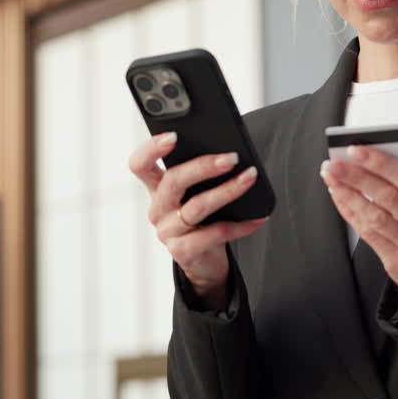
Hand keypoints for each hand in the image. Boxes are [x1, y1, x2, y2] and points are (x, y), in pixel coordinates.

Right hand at [128, 132, 267, 308]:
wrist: (204, 262)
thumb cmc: (202, 220)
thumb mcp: (195, 194)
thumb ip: (200, 175)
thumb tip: (228, 151)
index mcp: (156, 188)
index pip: (140, 165)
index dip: (151, 149)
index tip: (174, 136)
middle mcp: (158, 209)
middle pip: (173, 181)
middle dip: (203, 166)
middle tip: (232, 157)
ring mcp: (169, 232)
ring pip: (197, 206)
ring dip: (227, 190)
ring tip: (250, 178)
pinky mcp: (184, 251)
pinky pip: (215, 234)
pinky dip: (240, 225)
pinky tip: (258, 217)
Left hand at [320, 145, 397, 303]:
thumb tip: (365, 158)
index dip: (381, 162)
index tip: (355, 150)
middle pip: (389, 197)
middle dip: (357, 177)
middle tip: (334, 164)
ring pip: (375, 217)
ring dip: (348, 195)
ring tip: (332, 179)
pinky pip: (368, 234)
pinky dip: (350, 212)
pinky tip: (339, 197)